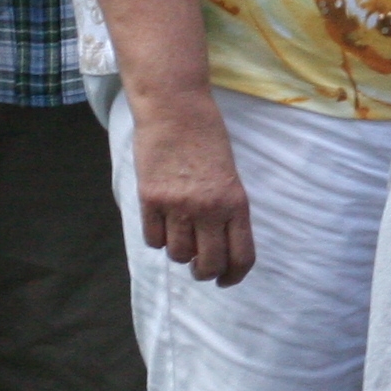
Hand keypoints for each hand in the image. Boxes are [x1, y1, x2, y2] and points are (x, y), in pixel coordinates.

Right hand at [131, 86, 255, 285]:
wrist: (176, 110)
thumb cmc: (208, 139)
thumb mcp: (230, 175)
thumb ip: (227, 209)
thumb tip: (219, 243)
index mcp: (236, 202)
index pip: (241, 255)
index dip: (234, 275)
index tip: (226, 280)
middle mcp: (209, 208)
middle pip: (207, 264)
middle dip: (204, 272)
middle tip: (201, 268)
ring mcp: (177, 205)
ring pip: (177, 254)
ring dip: (179, 252)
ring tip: (181, 235)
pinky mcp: (150, 199)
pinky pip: (153, 239)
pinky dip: (157, 238)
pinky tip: (162, 224)